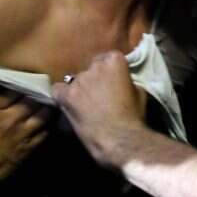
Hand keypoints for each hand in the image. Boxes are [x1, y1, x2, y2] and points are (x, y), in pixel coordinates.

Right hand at [0, 94, 50, 189]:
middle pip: (31, 100)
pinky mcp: (27, 148)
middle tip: (41, 90)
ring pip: (43, 115)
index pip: (13, 90)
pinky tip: (47, 123)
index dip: (19, 85)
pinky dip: (46, 126)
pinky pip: (43, 133)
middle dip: (37, 93)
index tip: (22, 83)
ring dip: (47, 108)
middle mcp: (10, 118)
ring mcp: (21, 134)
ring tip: (50, 103)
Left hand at [52, 51, 147, 169]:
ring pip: (76, 80)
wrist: (120, 139)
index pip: (108, 57)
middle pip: (91, 67)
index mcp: (114, 61)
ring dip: (81, 89)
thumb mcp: (139, 92)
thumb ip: (127, 80)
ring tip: (86, 105)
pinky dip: (63, 96)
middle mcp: (95, 66)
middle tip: (100, 94)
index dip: (109, 70)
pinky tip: (68, 104)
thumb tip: (121, 82)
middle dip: (95, 78)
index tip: (112, 81)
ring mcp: (79, 80)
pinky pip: (58, 90)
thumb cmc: (134, 117)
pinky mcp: (67, 96)